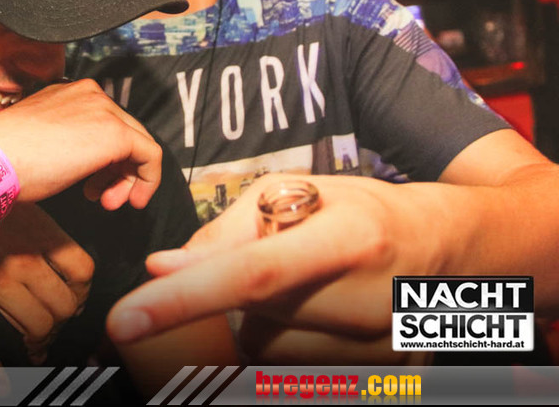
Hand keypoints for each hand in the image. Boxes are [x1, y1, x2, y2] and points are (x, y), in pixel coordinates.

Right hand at [0, 79, 161, 209]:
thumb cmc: (5, 157)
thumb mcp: (40, 140)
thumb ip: (66, 140)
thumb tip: (80, 159)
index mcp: (69, 93)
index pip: (104, 122)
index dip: (105, 159)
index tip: (94, 186)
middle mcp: (89, 94)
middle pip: (124, 132)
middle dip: (118, 171)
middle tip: (105, 198)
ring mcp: (104, 111)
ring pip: (138, 144)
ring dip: (128, 179)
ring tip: (110, 202)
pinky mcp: (116, 133)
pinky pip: (150, 156)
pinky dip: (147, 180)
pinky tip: (134, 200)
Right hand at [0, 204, 92, 365]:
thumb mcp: (24, 205)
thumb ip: (49, 235)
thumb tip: (72, 272)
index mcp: (40, 234)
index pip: (82, 271)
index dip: (83, 290)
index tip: (76, 298)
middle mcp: (21, 261)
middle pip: (63, 305)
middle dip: (62, 320)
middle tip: (54, 324)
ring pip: (36, 328)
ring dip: (40, 342)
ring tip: (36, 345)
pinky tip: (1, 386)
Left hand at [106, 173, 461, 362]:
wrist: (445, 248)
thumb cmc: (360, 208)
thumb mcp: (295, 193)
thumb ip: (224, 232)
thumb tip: (161, 267)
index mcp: (348, 240)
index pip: (251, 275)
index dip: (183, 297)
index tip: (124, 319)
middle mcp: (363, 302)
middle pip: (251, 317)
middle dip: (235, 293)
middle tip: (271, 259)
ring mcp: (373, 350)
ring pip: (265, 346)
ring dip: (260, 318)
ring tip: (303, 283)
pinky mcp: (374, 376)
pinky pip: (292, 365)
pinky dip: (285, 337)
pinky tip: (316, 309)